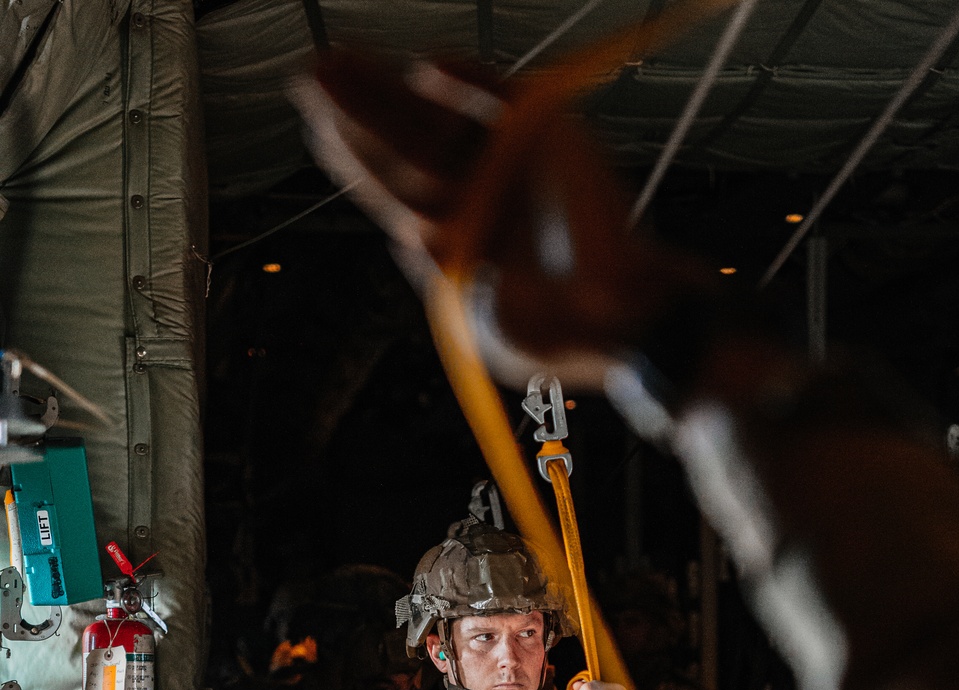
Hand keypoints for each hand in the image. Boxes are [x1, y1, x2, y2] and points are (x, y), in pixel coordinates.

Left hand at [293, 48, 711, 382]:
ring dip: (391, 89)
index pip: (390, 187)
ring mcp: (508, 161)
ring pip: (437, 117)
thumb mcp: (486, 325)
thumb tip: (407, 232)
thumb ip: (449, 279)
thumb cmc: (563, 339)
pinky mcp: (549, 138)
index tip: (314, 125)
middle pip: (402, 144)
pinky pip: (500, 101)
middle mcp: (474, 191)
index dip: (352, 156)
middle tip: (309, 75)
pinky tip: (425, 69)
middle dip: (355, 111)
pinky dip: (468, 83)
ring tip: (342, 61)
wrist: (629, 323)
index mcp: (452, 236)